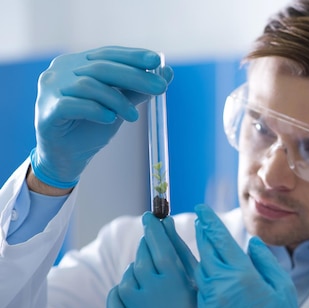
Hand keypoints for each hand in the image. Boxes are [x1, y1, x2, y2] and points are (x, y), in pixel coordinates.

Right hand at [32, 46, 173, 188]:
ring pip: (88, 85)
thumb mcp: (118, 107)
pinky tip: (110, 119)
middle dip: (135, 76)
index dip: (132, 56)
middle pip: (101, 67)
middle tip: (161, 87)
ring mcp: (50, 89)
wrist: (67, 158)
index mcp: (77, 64)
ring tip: (134, 117)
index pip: (107, 54)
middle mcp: (61, 71)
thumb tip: (166, 72)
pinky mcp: (47, 111)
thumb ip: (137, 90)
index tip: (157, 60)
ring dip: (117, 100)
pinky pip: (72, 105)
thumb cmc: (90, 127)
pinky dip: (95, 110)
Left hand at [107, 212, 221, 307]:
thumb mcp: (198, 280)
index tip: (149, 217)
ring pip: (126, 280)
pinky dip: (120, 291)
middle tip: (150, 243)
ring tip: (149, 278)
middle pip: (142, 262)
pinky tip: (135, 292)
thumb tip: (165, 223)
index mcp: (179, 289)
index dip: (154, 231)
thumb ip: (180, 250)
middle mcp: (157, 304)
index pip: (161, 251)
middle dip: (145, 248)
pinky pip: (114, 300)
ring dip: (135, 272)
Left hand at [193, 204, 304, 307]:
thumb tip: (252, 243)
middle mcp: (222, 285)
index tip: (201, 209)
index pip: (220, 239)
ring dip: (198, 255)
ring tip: (199, 244)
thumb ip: (266, 262)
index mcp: (243, 275)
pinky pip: (199, 290)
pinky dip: (200, 277)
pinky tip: (203, 273)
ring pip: (199, 270)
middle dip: (201, 234)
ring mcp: (210, 302)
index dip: (209, 222)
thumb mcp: (283, 289)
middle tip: (198, 220)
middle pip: (205, 251)